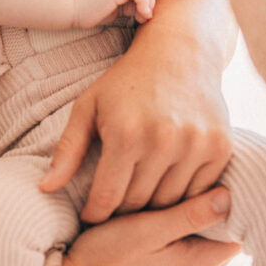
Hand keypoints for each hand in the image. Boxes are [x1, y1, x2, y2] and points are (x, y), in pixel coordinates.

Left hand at [39, 40, 230, 223]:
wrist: (180, 51)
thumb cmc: (127, 81)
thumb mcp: (89, 106)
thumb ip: (67, 149)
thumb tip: (44, 189)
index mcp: (125, 134)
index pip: (107, 200)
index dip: (95, 214)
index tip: (91, 215)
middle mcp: (163, 141)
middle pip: (138, 204)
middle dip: (122, 211)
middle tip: (116, 207)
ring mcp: (195, 144)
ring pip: (170, 204)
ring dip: (154, 206)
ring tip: (141, 199)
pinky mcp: (220, 147)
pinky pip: (200, 192)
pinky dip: (184, 196)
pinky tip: (169, 185)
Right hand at [60, 187, 239, 265]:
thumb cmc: (102, 255)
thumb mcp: (147, 227)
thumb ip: (190, 214)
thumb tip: (228, 197)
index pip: (233, 238)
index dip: (228, 212)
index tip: (212, 188)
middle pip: (210, 249)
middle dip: (202, 224)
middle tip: (182, 194)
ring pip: (188, 262)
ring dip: (180, 242)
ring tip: (156, 218)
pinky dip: (161, 260)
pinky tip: (139, 247)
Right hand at [72, 0, 154, 28]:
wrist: (69, 7)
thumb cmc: (87, 10)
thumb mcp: (113, 8)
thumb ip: (127, 6)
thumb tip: (144, 11)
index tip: (142, 15)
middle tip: (146, 15)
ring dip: (149, 1)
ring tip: (145, 15)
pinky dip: (144, 2)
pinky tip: (142, 13)